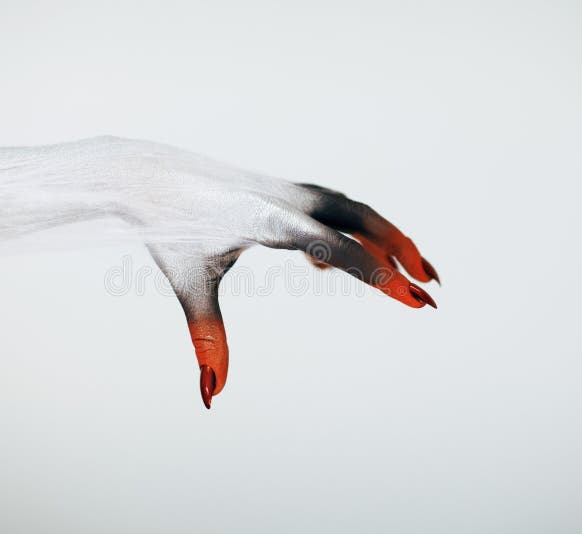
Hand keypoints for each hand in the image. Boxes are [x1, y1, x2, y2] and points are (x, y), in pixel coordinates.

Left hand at [143, 172, 438, 408]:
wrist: (148, 176)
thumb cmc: (167, 228)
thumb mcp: (189, 284)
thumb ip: (207, 338)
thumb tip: (212, 397)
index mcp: (268, 219)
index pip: (339, 246)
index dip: (379, 273)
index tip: (415, 298)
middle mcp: (288, 199)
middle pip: (363, 220)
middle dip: (403, 253)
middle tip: (433, 290)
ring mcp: (289, 191)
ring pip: (354, 211)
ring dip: (388, 237)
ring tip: (414, 272)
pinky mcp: (283, 193)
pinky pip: (333, 210)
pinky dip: (353, 233)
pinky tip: (329, 267)